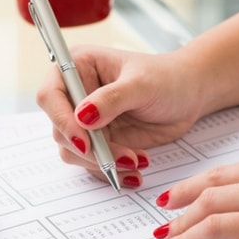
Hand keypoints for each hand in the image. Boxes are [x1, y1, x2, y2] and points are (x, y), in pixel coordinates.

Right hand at [36, 46, 206, 186]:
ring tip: (136, 161)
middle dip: (90, 150)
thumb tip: (82, 116)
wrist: (188, 96)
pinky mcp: (98, 141)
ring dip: (103, 163)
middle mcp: (75, 95)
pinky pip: (92, 164)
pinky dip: (112, 171)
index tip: (84, 141)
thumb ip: (112, 98)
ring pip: (74, 152)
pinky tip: (135, 170)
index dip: (61, 120)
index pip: (50, 95)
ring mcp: (85, 121)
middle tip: (122, 158)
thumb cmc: (167, 78)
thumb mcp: (142, 84)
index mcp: (77, 67)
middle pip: (60, 130)